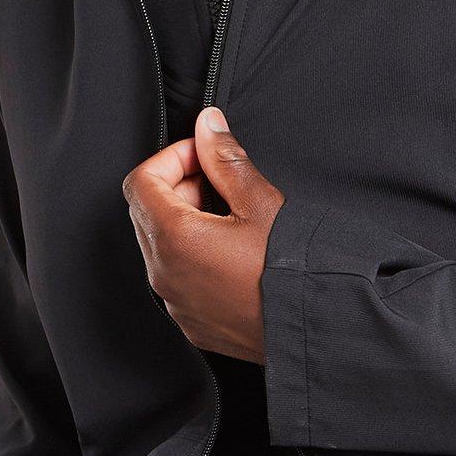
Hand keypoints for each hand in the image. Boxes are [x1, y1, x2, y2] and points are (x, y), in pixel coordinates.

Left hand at [122, 105, 285, 363]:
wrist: (314, 329)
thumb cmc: (293, 272)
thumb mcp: (261, 204)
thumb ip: (226, 159)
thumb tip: (208, 126)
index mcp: (175, 238)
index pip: (141, 181)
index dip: (172, 158)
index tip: (203, 154)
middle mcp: (164, 274)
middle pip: (146, 211)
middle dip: (179, 186)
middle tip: (221, 183)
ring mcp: (175, 302)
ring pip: (159, 245)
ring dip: (185, 221)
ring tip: (231, 218)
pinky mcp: (191, 322)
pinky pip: (176, 277)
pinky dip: (192, 256)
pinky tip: (231, 252)